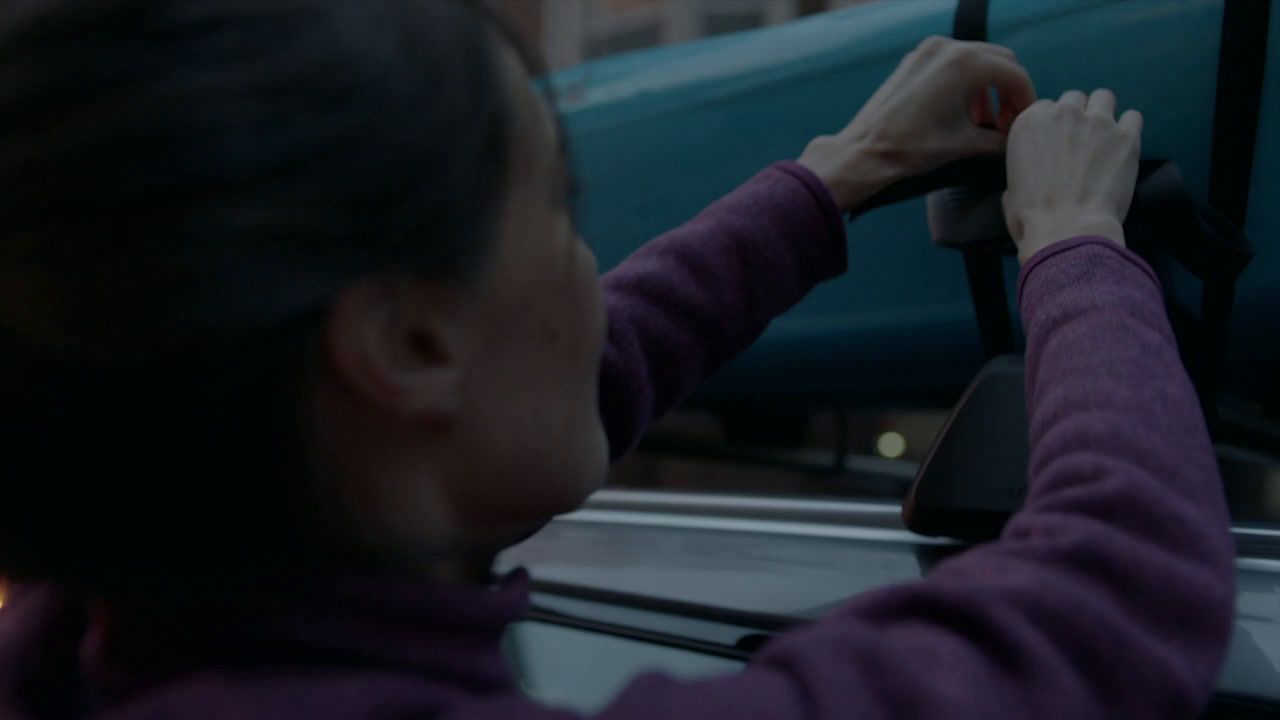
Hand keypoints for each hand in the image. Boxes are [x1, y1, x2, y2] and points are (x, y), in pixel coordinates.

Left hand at [798, 35, 1035, 212]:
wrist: (864, 152)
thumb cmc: (911, 148)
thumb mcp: (964, 145)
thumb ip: (999, 140)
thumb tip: (1014, 141)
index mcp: (965, 63)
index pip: (1014, 75)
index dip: (1025, 101)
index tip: (1024, 124)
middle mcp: (948, 47)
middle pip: (999, 62)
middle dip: (1008, 92)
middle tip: (1007, 124)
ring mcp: (928, 50)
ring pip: (976, 60)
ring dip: (988, 88)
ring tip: (984, 122)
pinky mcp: (913, 60)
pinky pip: (951, 63)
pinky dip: (965, 82)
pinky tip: (962, 112)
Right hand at [1003, 89, 1142, 262]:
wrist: (1068, 229)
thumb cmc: (1031, 217)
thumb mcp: (1011, 189)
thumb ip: (1024, 168)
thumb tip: (1034, 174)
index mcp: (1029, 123)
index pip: (1044, 108)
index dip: (1051, 126)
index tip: (1055, 143)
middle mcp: (1063, 113)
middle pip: (1074, 99)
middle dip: (1076, 116)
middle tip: (1079, 142)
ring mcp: (1098, 121)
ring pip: (1104, 97)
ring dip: (1102, 113)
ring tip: (1104, 138)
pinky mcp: (1126, 135)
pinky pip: (1133, 116)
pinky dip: (1128, 128)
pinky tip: (1124, 146)